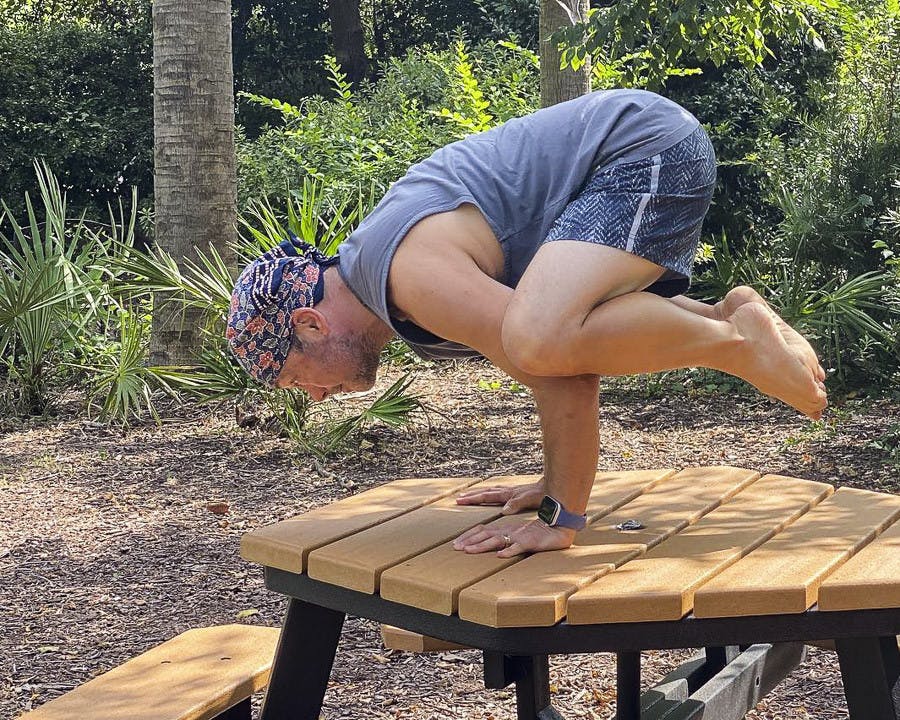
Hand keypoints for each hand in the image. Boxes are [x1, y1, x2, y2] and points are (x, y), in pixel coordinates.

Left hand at [452, 518, 575, 556]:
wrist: (558, 526)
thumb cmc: (538, 533)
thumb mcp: (518, 536)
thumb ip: (506, 540)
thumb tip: (493, 550)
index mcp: (505, 529)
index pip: (483, 530)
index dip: (469, 536)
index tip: (456, 544)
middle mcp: (509, 531)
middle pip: (485, 534)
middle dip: (469, 541)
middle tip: (455, 548)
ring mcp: (518, 536)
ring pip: (497, 540)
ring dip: (482, 545)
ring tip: (469, 551)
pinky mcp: (530, 542)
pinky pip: (518, 546)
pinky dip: (509, 550)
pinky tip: (500, 556)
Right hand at [455, 480, 544, 513]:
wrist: (552, 486)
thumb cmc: (543, 494)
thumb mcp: (530, 500)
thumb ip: (517, 504)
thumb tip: (504, 510)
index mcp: (508, 494)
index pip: (486, 495)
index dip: (473, 498)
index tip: (460, 499)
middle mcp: (508, 491)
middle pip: (486, 492)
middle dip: (472, 495)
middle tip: (459, 497)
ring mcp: (511, 491)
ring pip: (491, 490)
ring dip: (480, 493)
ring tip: (470, 494)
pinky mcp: (516, 492)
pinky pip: (499, 492)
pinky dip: (491, 492)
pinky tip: (492, 495)